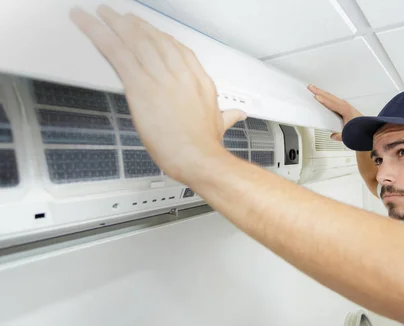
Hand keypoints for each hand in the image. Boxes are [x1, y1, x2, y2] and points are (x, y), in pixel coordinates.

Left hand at [69, 6, 245, 184]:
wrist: (198, 157)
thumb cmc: (205, 145)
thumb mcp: (220, 124)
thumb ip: (227, 115)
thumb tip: (237, 114)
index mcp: (198, 79)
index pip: (179, 50)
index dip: (161, 37)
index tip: (151, 31)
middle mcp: (179, 73)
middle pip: (155, 39)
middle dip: (137, 25)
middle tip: (122, 17)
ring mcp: (160, 77)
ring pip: (135, 40)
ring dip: (115, 23)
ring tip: (103, 13)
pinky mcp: (140, 86)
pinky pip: (117, 53)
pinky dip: (100, 35)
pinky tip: (90, 25)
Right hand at [308, 84, 361, 140]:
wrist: (369, 129)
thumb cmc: (360, 129)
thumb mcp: (348, 134)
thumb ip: (340, 135)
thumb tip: (332, 135)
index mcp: (346, 111)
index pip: (333, 104)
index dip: (324, 100)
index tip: (316, 97)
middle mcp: (346, 106)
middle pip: (330, 97)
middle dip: (320, 91)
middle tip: (311, 87)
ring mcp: (345, 105)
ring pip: (332, 97)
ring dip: (323, 93)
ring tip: (314, 89)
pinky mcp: (345, 106)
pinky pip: (334, 99)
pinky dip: (327, 96)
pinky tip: (323, 96)